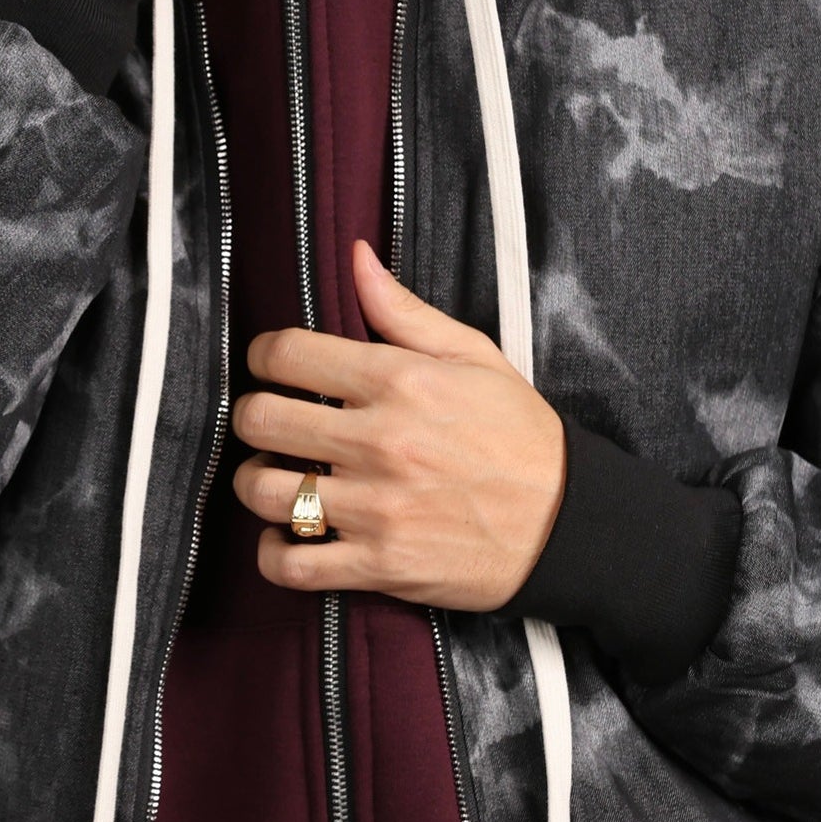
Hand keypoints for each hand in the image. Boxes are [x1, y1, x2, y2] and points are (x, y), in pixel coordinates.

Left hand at [229, 239, 565, 611]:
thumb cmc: (517, 433)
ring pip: (264, 491)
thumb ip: (401, 309)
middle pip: (261, 419)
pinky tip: (287, 535)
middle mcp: (379, 442)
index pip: (286, 354)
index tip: (269, 365)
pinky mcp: (381, 565)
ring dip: (257, 481)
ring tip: (276, 475)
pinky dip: (274, 553)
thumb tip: (354, 255)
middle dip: (253, 416)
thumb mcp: (471, 355)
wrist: (567, 524)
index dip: (262, 355)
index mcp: (398, 381)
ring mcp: (377, 508)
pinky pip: (293, 564)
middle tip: (269, 421)